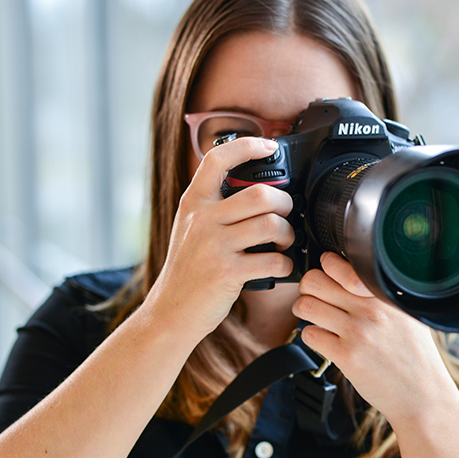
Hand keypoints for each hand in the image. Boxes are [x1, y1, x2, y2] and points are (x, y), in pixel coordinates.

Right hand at [144, 137, 294, 340]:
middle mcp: (201, 220)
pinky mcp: (227, 273)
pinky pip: (272, 260)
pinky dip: (284, 263)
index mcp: (193, 203)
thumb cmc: (188, 271)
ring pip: (270, 224)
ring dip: (287, 233)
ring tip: (284, 242)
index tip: (268, 145)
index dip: (247, 145)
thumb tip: (257, 191)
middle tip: (286, 215)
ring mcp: (213, 246)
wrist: (170, 311)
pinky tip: (279, 266)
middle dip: (285, 203)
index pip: (217, 159)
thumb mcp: (190, 229)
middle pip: (260, 194)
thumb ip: (214, 207)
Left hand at [292, 251, 458, 425]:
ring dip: (303, 311)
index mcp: (383, 294)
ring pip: (305, 306)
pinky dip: (311, 335)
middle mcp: (370, 309)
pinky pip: (309, 334)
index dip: (325, 269)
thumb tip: (349, 276)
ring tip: (313, 317)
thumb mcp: (407, 315)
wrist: (422, 394)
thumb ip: (380, 295)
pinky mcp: (345, 356)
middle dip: (307, 288)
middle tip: (313, 297)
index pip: (338, 264)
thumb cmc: (414, 355)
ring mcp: (357, 332)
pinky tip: (324, 340)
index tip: (326, 276)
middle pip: (314, 281)